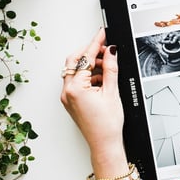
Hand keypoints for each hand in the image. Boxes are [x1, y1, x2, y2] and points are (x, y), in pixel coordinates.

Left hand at [60, 28, 124, 168]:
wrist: (104, 145)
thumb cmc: (107, 125)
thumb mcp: (112, 92)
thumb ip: (110, 68)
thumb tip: (110, 52)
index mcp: (75, 88)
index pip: (86, 58)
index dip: (96, 43)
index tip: (102, 33)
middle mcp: (67, 92)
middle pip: (74, 61)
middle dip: (89, 53)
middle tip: (105, 48)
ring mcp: (67, 97)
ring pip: (75, 70)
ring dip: (89, 65)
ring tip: (106, 67)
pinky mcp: (71, 101)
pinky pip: (77, 81)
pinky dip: (88, 76)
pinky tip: (102, 79)